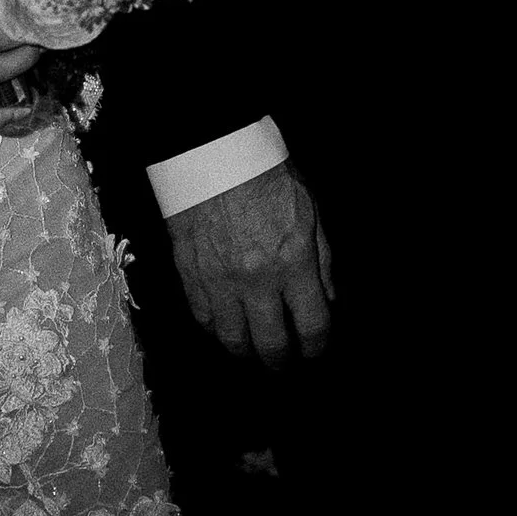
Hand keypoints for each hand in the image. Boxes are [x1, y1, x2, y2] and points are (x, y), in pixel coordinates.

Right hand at [164, 163, 333, 366]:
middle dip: (282, 361)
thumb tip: (327, 301)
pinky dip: (216, 329)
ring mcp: (219, 280)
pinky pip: (203, 318)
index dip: (317, 346)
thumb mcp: (310, 211)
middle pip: (271, 343)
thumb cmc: (265, 175)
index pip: (312, 325)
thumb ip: (321, 262)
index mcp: (292, 262)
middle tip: (284, 363)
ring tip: (253, 349)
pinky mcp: (189, 274)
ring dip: (246, 350)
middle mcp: (256, 279)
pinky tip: (225, 326)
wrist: (212, 152)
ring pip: (232, 339)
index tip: (316, 350)